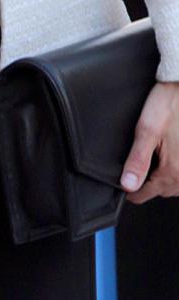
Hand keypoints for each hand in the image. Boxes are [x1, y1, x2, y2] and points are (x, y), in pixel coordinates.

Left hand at [122, 79, 178, 202]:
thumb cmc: (168, 105)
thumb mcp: (145, 132)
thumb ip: (136, 160)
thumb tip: (128, 184)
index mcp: (173, 170)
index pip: (146, 194)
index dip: (131, 193)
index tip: (125, 188)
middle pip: (163, 191)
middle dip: (149, 186)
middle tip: (137, 174)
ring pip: (177, 184)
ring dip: (165, 180)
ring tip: (153, 167)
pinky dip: (177, 172)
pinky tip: (170, 160)